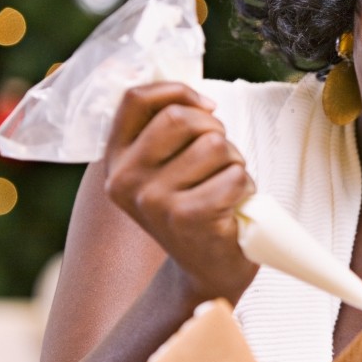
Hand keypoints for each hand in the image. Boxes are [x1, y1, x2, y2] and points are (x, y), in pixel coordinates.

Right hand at [103, 83, 257, 303]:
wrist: (206, 270)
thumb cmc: (194, 209)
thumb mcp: (165, 168)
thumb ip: (164, 129)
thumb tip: (190, 94)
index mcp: (115, 160)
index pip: (135, 99)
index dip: (178, 92)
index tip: (207, 108)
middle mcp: (125, 180)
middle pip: (179, 118)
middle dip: (215, 130)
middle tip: (221, 159)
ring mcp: (154, 200)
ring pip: (214, 145)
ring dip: (234, 162)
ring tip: (225, 187)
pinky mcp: (188, 218)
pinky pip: (234, 176)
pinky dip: (246, 188)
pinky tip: (234, 208)